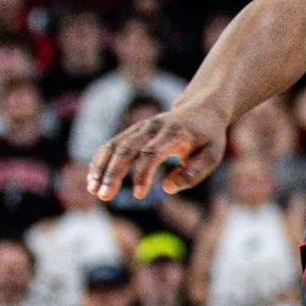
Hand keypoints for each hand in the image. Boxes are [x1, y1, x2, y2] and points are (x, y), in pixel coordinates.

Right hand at [88, 103, 229, 200]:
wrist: (202, 109)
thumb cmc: (208, 137)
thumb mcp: (213, 155)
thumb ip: (194, 173)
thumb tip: (168, 188)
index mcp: (175, 134)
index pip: (153, 153)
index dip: (143, 174)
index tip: (139, 195)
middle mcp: (154, 128)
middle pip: (127, 149)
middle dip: (113, 173)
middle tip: (104, 196)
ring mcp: (141, 127)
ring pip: (115, 145)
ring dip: (101, 168)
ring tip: (93, 190)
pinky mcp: (133, 131)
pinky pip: (112, 144)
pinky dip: (100, 161)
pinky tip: (93, 180)